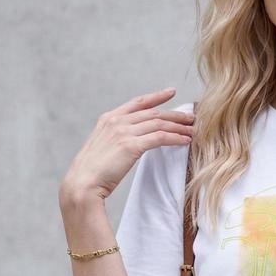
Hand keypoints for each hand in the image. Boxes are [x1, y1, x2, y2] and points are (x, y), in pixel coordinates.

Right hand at [58, 87, 194, 203]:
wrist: (82, 183)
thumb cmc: (92, 172)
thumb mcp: (102, 147)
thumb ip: (116, 138)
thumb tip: (131, 141)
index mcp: (108, 119)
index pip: (138, 103)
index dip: (156, 96)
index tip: (171, 92)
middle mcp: (116, 121)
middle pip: (153, 113)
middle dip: (175, 114)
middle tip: (191, 117)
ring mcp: (123, 132)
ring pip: (159, 123)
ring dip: (179, 127)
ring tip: (193, 130)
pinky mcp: (131, 146)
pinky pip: (160, 137)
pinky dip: (175, 138)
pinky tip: (185, 141)